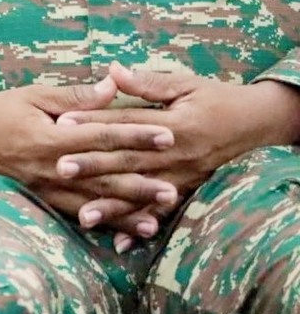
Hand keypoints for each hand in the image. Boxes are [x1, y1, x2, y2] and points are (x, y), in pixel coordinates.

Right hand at [0, 79, 179, 239]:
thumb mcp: (33, 95)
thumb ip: (75, 96)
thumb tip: (113, 86)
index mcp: (51, 136)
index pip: (102, 136)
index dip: (136, 135)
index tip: (167, 134)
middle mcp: (50, 167)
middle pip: (103, 177)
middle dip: (141, 182)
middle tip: (175, 187)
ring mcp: (44, 188)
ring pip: (92, 203)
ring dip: (125, 213)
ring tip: (156, 220)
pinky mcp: (38, 200)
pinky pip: (73, 215)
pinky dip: (99, 224)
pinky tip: (120, 233)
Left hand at [55, 64, 299, 249]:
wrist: (253, 124)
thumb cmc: (214, 98)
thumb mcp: (184, 84)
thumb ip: (147, 82)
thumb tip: (112, 70)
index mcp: (174, 124)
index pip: (126, 122)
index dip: (94, 121)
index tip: (62, 123)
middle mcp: (178, 154)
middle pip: (129, 160)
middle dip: (94, 165)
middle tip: (60, 168)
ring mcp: (183, 176)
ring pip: (142, 193)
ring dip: (113, 206)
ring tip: (84, 217)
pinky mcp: (187, 191)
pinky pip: (161, 213)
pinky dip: (140, 227)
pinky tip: (120, 243)